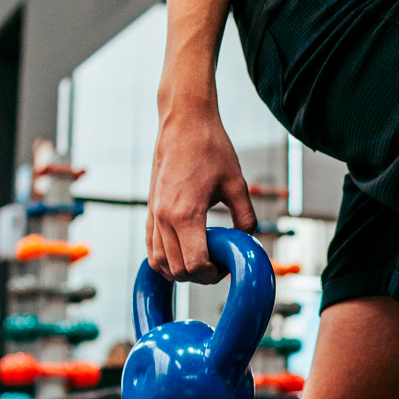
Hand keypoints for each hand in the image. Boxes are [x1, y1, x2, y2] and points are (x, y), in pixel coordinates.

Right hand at [147, 89, 256, 283]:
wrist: (183, 122)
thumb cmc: (211, 148)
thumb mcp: (237, 184)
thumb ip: (246, 217)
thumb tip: (248, 241)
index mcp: (185, 214)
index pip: (193, 265)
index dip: (212, 274)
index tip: (226, 267)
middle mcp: (163, 218)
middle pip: (176, 269)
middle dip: (199, 276)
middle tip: (218, 266)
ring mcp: (153, 214)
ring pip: (158, 263)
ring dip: (180, 270)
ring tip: (202, 260)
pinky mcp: (149, 209)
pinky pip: (150, 246)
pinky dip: (164, 259)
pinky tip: (184, 253)